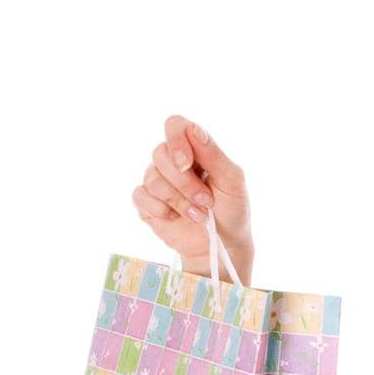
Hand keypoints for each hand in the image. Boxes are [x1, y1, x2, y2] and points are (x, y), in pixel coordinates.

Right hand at [131, 115, 253, 284]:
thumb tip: (194, 129)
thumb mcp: (232, 182)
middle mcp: (172, 162)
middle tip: (206, 202)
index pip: (174, 125)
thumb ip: (214, 154)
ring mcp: (158, 182)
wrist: (223, 248)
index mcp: (194, 150)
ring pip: (152, 178)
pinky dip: (161, 210)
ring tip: (199, 216)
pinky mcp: (148, 204)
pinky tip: (176, 219)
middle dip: (184, 182)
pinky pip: (140, 196)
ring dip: (178, 201)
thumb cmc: (232, 212)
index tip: (187, 163)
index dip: (177, 141)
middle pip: (160, 154)